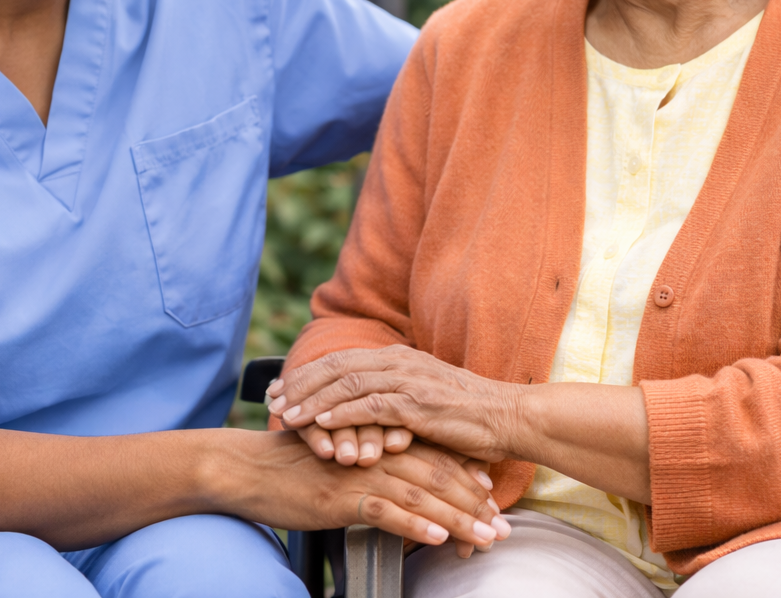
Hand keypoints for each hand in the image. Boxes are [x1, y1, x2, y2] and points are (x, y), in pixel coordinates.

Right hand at [228, 430, 509, 550]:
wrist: (248, 469)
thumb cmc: (293, 468)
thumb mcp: (341, 463)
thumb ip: (373, 469)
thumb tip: (402, 493)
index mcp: (378, 439)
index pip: (434, 457)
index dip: (467, 479)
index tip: (494, 502)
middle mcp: (376, 450)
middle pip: (438, 475)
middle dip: (475, 504)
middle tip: (502, 528)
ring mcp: (361, 471)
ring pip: (421, 494)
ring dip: (458, 518)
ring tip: (484, 539)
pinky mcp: (342, 495)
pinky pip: (387, 510)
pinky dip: (416, 525)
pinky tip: (438, 538)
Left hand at [267, 346, 520, 463]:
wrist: (509, 418)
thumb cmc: (470, 417)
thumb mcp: (426, 400)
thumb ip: (396, 401)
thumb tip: (367, 414)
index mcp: (399, 358)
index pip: (342, 359)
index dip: (308, 373)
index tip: (281, 388)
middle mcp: (399, 362)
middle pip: (336, 366)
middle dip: (300, 384)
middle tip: (271, 400)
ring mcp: (408, 380)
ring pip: (347, 384)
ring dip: (313, 400)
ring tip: (286, 415)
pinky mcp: (417, 404)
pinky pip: (371, 406)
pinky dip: (343, 414)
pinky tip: (322, 423)